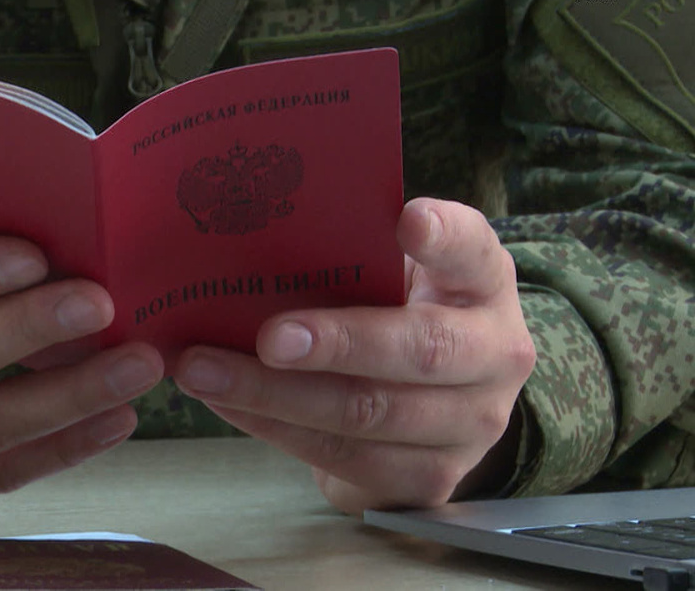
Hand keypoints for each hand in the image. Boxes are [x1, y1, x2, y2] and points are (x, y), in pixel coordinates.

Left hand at [172, 197, 535, 514]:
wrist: (436, 402)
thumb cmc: (395, 312)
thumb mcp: (395, 273)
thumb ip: (351, 252)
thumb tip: (247, 235)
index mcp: (483, 283)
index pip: (473, 249)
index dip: (444, 236)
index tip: (406, 222)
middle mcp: (495, 354)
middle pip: (420, 349)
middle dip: (338, 343)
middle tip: (268, 337)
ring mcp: (470, 426)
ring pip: (368, 413)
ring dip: (274, 394)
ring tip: (204, 370)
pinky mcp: (428, 479)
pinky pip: (342, 456)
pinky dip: (273, 427)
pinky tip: (225, 402)